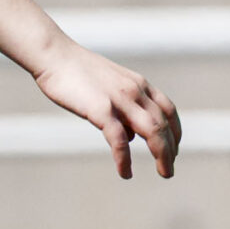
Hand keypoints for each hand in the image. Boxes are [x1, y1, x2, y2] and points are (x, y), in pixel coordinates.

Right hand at [34, 44, 181, 179]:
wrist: (54, 55)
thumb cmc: (77, 73)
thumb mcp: (110, 87)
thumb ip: (124, 109)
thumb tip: (132, 136)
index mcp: (139, 84)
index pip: (168, 110)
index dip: (175, 132)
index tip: (174, 150)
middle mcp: (135, 91)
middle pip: (164, 124)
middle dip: (170, 150)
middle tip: (169, 171)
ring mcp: (120, 99)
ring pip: (152, 130)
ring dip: (161, 155)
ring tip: (164, 173)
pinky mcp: (101, 109)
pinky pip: (120, 140)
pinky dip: (125, 159)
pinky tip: (125, 172)